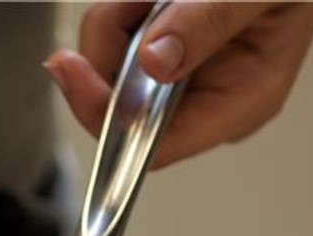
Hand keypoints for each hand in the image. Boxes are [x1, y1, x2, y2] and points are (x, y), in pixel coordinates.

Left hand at [45, 2, 312, 170]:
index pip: (154, 144)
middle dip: (115, 41)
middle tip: (145, 0)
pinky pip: (118, 28)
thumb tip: (155, 60)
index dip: (107, 118)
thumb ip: (211, 22)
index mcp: (238, 103)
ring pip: (109, 55)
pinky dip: (130, 4)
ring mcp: (180, 70)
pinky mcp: (163, 43)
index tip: (73, 71)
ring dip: (124, 12)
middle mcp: (203, 97)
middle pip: (118, 99)